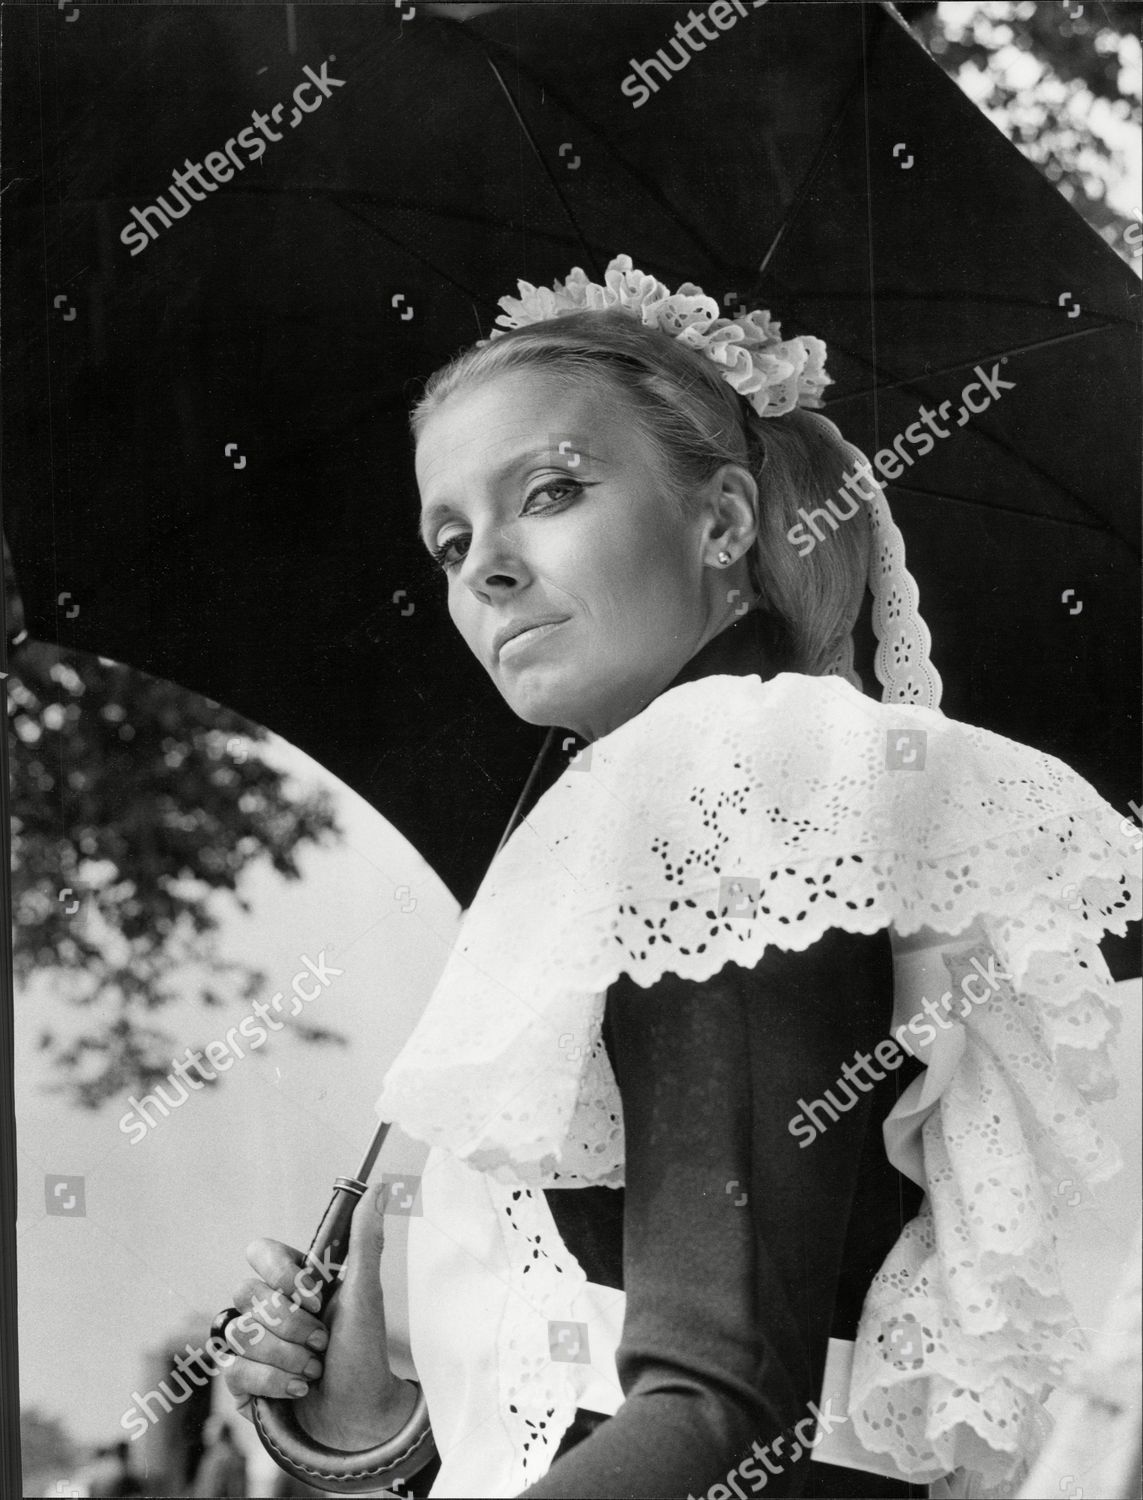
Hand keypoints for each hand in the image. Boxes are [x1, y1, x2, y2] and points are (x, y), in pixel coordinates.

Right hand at [221, 1182, 417, 1448]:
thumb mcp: (366, 1295)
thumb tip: (376, 1188)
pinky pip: (232, 1371)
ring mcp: (250, 1344)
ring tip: (314, 1369)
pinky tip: (297, 1389)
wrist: (359, 1416)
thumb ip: (365, 1240)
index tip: (317, 1298)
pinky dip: (271, 1382)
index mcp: (294, 1280)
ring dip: (285, 1356)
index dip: (283, 1276)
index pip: (259, 1252)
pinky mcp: (240, 1380)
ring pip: (238, 1334)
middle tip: (322, 1341)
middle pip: (246, 1294)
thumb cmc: (364, 1352)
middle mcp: (267, 1307)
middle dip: (290, 1325)